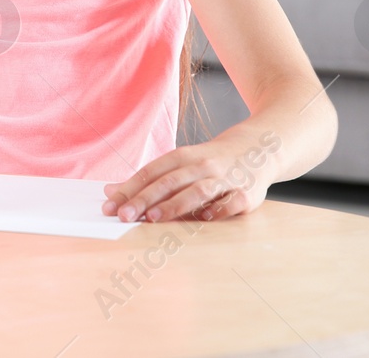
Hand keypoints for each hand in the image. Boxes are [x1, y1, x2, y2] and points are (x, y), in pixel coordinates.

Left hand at [101, 133, 275, 222]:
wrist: (259, 148)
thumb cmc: (210, 161)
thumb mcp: (180, 163)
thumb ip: (147, 180)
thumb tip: (110, 191)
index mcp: (183, 156)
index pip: (150, 172)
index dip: (129, 189)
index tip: (110, 206)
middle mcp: (202, 165)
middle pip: (169, 181)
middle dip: (144, 199)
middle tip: (124, 216)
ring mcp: (225, 178)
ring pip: (197, 191)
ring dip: (174, 204)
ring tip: (154, 218)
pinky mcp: (247, 193)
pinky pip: (230, 203)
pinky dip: (217, 211)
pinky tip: (203, 220)